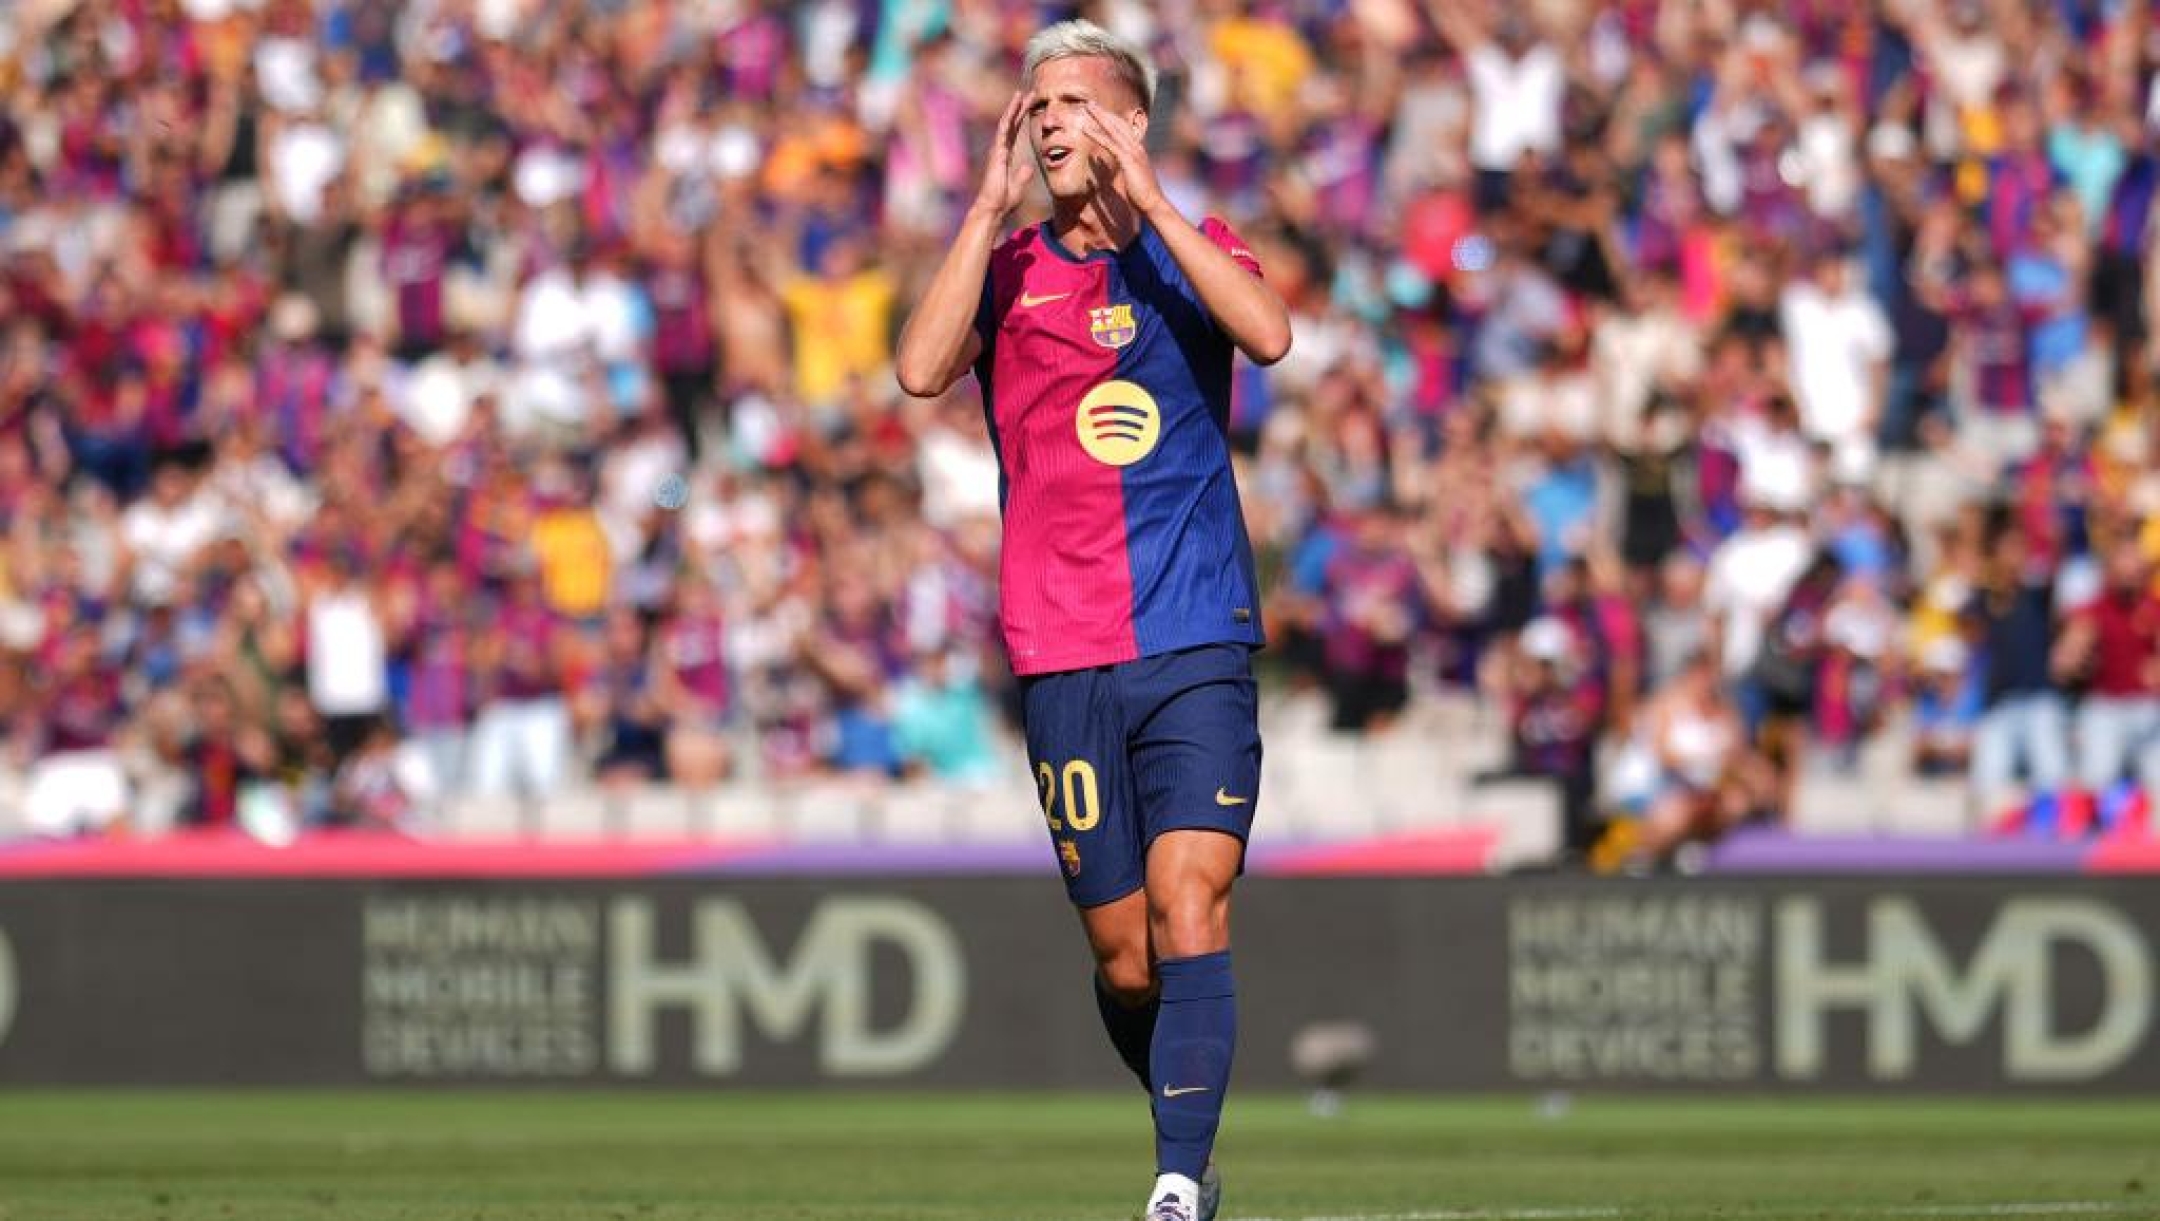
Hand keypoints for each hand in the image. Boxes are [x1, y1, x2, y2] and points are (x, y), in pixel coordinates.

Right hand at [970, 91, 1035, 220]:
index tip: (1030, 105)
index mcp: (1006, 155)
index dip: (1022, 118)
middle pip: (1012, 123)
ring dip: (1014, 107)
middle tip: (1030, 93)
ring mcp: (997, 149)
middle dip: (1020, 108)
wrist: (994, 208)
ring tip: (1021, 93)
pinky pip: (1003, 130)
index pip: (1015, 132)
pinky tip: (1014, 106)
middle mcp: (1000, 149)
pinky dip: (1009, 117)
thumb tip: (1028, 167)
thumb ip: (1023, 175)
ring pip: (1006, 123)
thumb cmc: (1003, 200)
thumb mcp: (1019, 185)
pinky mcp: (997, 152)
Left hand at [1080, 101, 1164, 217]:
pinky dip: (1096, 134)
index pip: (1123, 128)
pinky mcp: (1127, 159)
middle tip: (1089, 103)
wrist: (1153, 203)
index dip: (1111, 118)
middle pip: (1117, 123)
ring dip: (1098, 117)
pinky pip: (1109, 143)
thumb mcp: (1135, 176)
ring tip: (1086, 107)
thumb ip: (1129, 166)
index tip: (1099, 112)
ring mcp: (1133, 151)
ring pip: (1112, 129)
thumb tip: (1122, 164)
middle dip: (1103, 112)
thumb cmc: (1143, 194)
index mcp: (1138, 149)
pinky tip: (1085, 129)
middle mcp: (1136, 146)